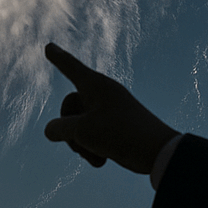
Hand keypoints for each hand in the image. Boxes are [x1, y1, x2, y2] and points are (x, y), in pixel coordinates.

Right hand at [43, 43, 178, 174]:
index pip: (71, 67)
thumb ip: (60, 129)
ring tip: (96, 155)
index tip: (49, 47)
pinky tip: (102, 161)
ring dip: (82, 144)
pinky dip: (93, 148)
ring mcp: (109, 110)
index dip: (58, 58)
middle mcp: (102, 94)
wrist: (158, 152)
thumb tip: (51, 130)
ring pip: (80, 125)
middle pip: (70, 107)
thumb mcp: (82, 132)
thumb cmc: (120, 134)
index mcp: (95, 85)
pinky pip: (93, 135)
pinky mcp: (115, 126)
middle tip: (81, 143)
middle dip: (70, 130)